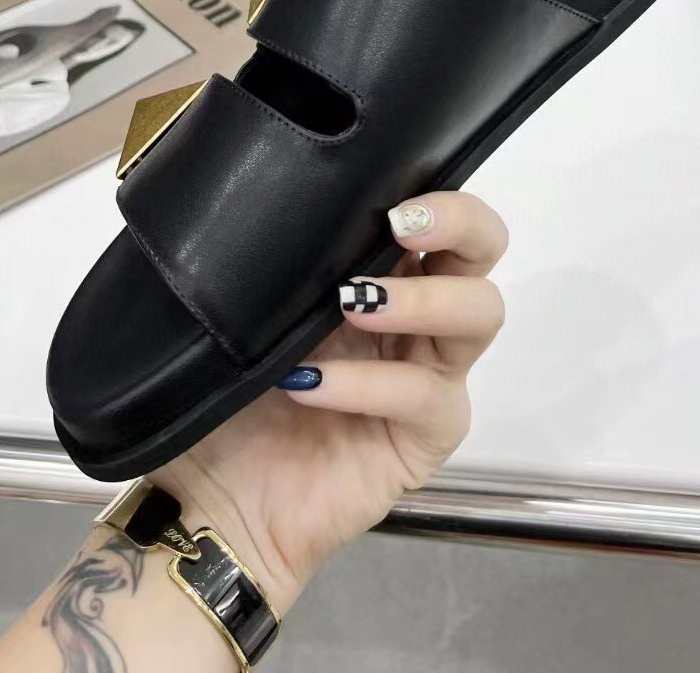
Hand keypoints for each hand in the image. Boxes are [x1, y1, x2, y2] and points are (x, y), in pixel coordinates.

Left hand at [159, 190, 507, 615]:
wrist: (214, 498)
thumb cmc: (229, 393)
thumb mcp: (251, 311)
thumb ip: (290, 263)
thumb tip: (298, 202)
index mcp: (382, 274)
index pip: (441, 218)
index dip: (441, 200)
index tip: (394, 202)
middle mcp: (417, 316)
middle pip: (485, 253)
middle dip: (458, 226)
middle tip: (400, 228)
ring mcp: (429, 374)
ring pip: (479, 314)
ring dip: (421, 298)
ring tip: (353, 303)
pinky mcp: (427, 434)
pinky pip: (422, 396)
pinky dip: (367, 383)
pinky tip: (310, 384)